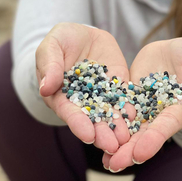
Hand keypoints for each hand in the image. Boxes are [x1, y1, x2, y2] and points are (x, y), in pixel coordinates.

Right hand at [36, 23, 133, 153]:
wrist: (83, 35)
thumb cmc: (61, 40)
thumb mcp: (51, 46)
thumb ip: (49, 65)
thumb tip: (45, 88)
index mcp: (62, 96)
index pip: (69, 112)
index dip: (78, 123)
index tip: (87, 135)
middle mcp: (83, 100)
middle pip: (92, 119)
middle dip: (101, 133)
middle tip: (112, 146)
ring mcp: (102, 94)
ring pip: (109, 113)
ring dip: (117, 127)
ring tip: (126, 140)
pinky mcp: (117, 86)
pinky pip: (124, 98)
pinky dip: (130, 108)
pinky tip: (137, 117)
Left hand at [103, 38, 181, 171]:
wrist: (173, 50)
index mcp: (179, 109)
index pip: (166, 126)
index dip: (154, 140)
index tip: (139, 154)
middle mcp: (159, 113)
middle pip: (145, 134)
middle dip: (130, 150)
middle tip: (114, 164)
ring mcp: (143, 106)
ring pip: (129, 127)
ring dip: (117, 143)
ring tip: (104, 160)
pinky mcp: (129, 97)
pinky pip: (117, 110)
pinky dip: (108, 122)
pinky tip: (94, 133)